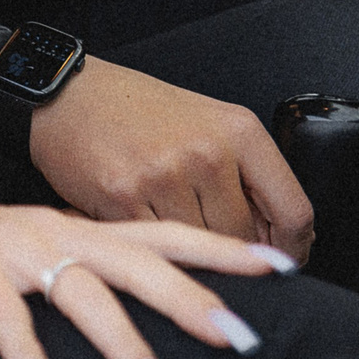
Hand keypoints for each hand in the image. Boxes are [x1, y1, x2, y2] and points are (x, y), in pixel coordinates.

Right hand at [0, 58, 314, 259]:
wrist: (63, 93)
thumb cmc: (133, 109)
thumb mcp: (204, 122)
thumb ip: (243, 174)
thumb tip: (276, 242)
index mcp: (238, 130)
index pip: (294, 212)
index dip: (294, 250)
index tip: (280, 264)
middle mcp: (207, 151)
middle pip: (244, 239)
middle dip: (228, 252)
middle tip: (205, 241)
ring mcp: (165, 176)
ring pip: (200, 250)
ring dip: (185, 251)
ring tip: (162, 221)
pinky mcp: (124, 199)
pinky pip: (156, 247)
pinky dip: (147, 245)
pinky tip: (134, 218)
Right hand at [0, 184, 298, 358]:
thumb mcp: (40, 260)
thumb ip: (90, 280)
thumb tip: (150, 324)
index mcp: (80, 229)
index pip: (166, 235)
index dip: (223, 251)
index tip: (281, 268)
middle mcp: (57, 231)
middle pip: (139, 263)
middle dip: (193, 301)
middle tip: (240, 338)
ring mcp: (14, 245)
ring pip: (83, 291)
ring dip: (124, 344)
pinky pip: (5, 316)